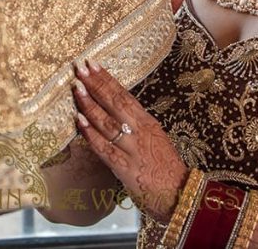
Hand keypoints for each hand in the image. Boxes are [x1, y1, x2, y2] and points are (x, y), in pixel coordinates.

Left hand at [72, 59, 188, 223]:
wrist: (180, 195)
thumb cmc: (165, 167)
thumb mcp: (154, 138)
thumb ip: (135, 125)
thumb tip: (112, 108)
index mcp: (147, 122)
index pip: (124, 95)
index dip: (107, 79)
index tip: (93, 63)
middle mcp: (140, 132)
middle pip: (115, 103)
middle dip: (96, 84)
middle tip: (80, 68)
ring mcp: (132, 149)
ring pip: (107, 122)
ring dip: (90, 104)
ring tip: (76, 88)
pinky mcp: (125, 167)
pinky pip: (104, 147)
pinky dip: (91, 134)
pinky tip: (79, 121)